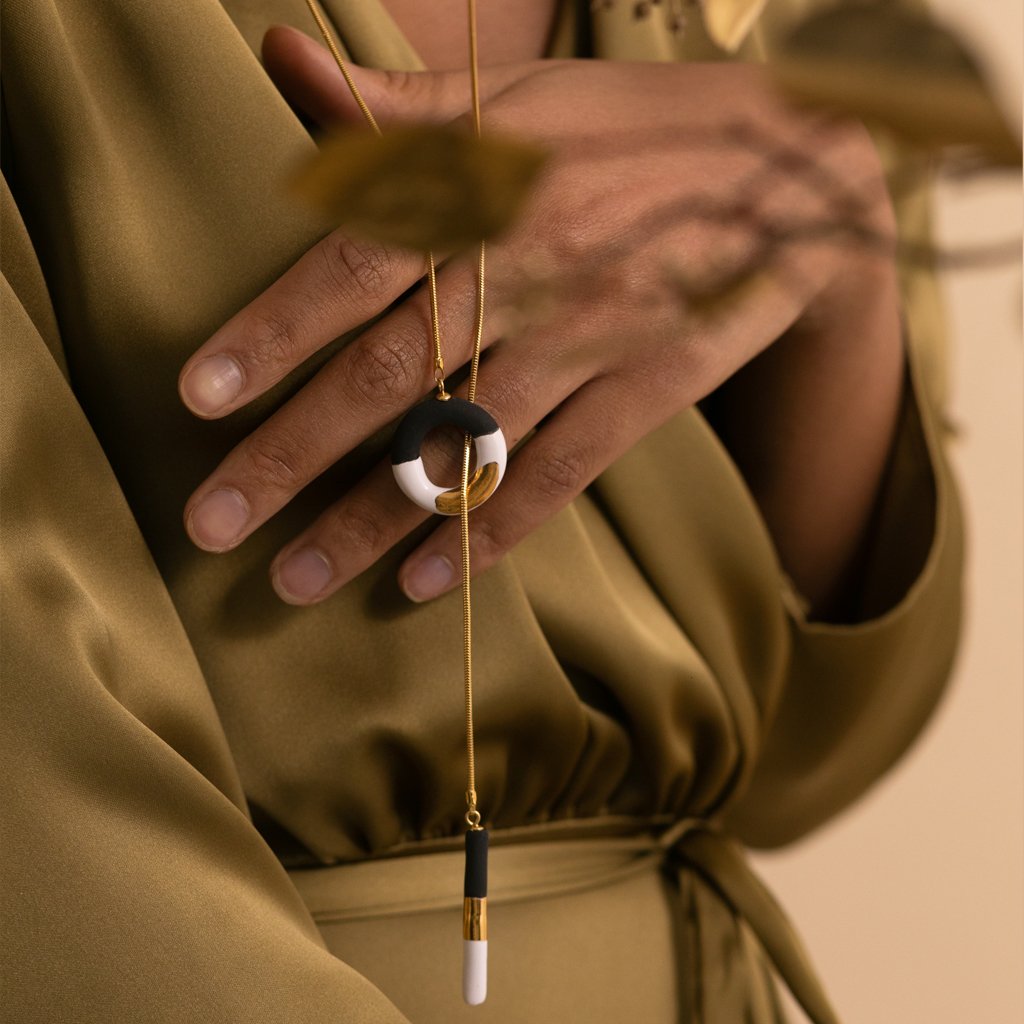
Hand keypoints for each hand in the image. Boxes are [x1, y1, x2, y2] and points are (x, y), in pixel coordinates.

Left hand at [178, 25, 901, 608]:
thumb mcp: (522, 98)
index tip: (200, 398)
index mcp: (488, 190)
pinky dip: (491, 534)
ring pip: (467, 444)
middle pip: (391, 377)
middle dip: (292, 456)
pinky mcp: (646, 392)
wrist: (792, 179)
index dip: (274, 331)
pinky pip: (559, 477)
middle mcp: (531, 272)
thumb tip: (282, 56)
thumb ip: (399, 106)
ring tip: (296, 582)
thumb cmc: (634, 131)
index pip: (355, 264)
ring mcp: (592, 341)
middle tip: (212, 526)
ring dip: (374, 521)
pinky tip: (425, 585)